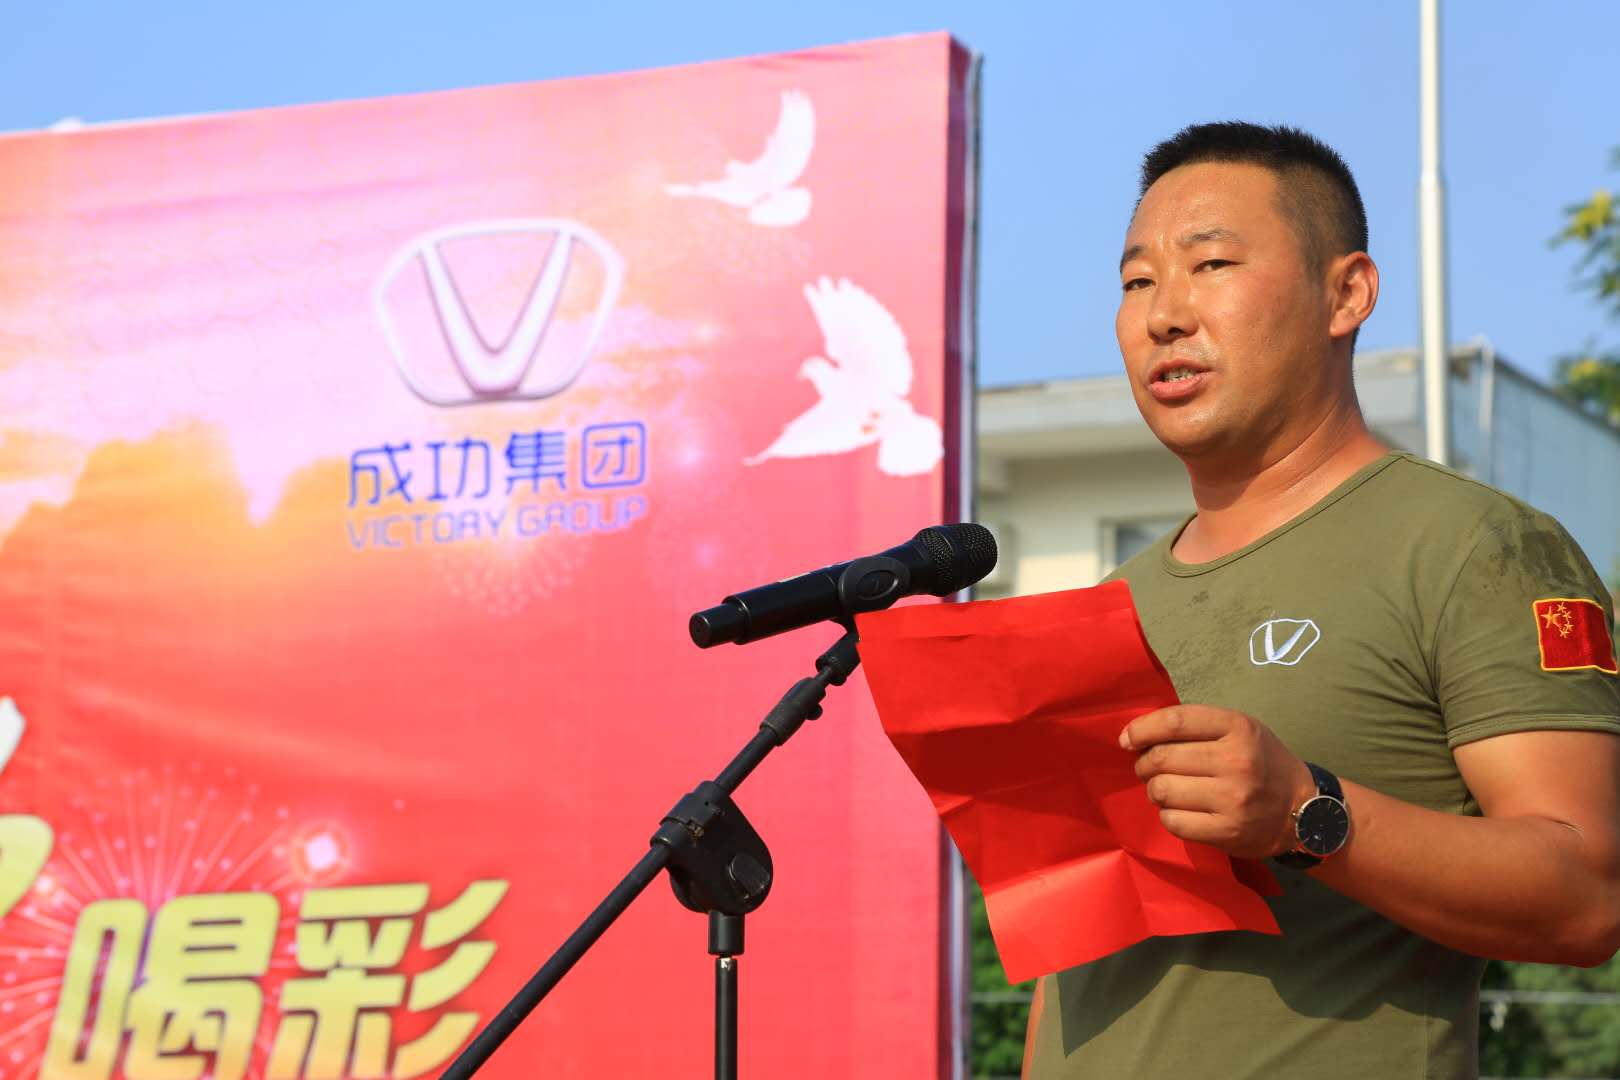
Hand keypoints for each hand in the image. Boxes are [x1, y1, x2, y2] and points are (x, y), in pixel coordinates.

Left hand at [1120, 704, 1314, 858]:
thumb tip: (1136, 735)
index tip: (1127, 739)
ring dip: (1155, 790)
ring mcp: (1233, 799)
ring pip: (1162, 790)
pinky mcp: (1228, 832)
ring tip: (1168, 790)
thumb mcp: (1239, 730)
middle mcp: (1237, 761)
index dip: (1141, 729)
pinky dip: (1169, 815)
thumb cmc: (1261, 763)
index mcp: (1238, 727)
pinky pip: (1173, 821)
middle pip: (1162, 758)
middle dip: (1144, 764)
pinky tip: (1182, 811)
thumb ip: (1196, 726)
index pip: (1174, 721)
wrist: (1304, 809)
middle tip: (1149, 769)